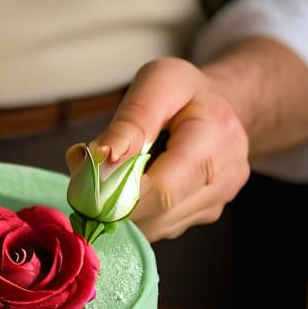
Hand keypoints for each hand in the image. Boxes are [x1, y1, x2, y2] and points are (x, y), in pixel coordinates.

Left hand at [87, 57, 249, 240]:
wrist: (219, 108)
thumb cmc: (186, 91)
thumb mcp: (158, 82)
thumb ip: (130, 121)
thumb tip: (100, 157)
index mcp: (216, 141)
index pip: (163, 189)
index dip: (118, 194)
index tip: (83, 183)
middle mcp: (224, 180)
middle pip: (155, 213)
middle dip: (113, 200)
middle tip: (86, 173)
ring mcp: (214, 204)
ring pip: (153, 227)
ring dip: (122, 208)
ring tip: (114, 172)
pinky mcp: (202, 216)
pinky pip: (157, 226)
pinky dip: (135, 212)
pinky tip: (133, 185)